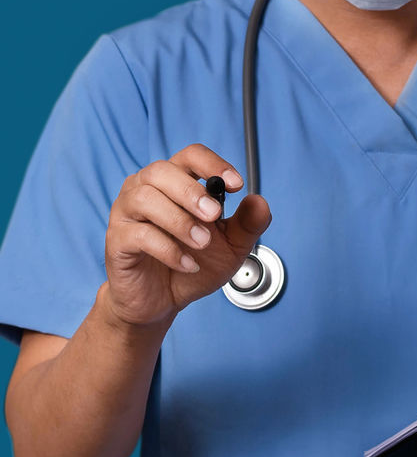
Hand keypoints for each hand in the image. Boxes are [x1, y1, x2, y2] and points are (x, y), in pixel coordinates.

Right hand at [104, 144, 271, 326]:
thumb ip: (248, 224)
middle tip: (214, 216)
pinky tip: (188, 264)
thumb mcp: (232, 246)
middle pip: (161, 170)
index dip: (213, 164)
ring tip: (202, 243)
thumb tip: (260, 202)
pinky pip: (138, 235)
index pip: (190, 155)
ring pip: (145, 198)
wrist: (164, 300)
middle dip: (191, 192)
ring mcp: (127, 213)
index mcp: (175, 183)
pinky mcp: (117, 240)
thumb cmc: (194, 264)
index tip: (237, 185)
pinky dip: (168, 249)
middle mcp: (146, 189)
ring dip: (179, 220)